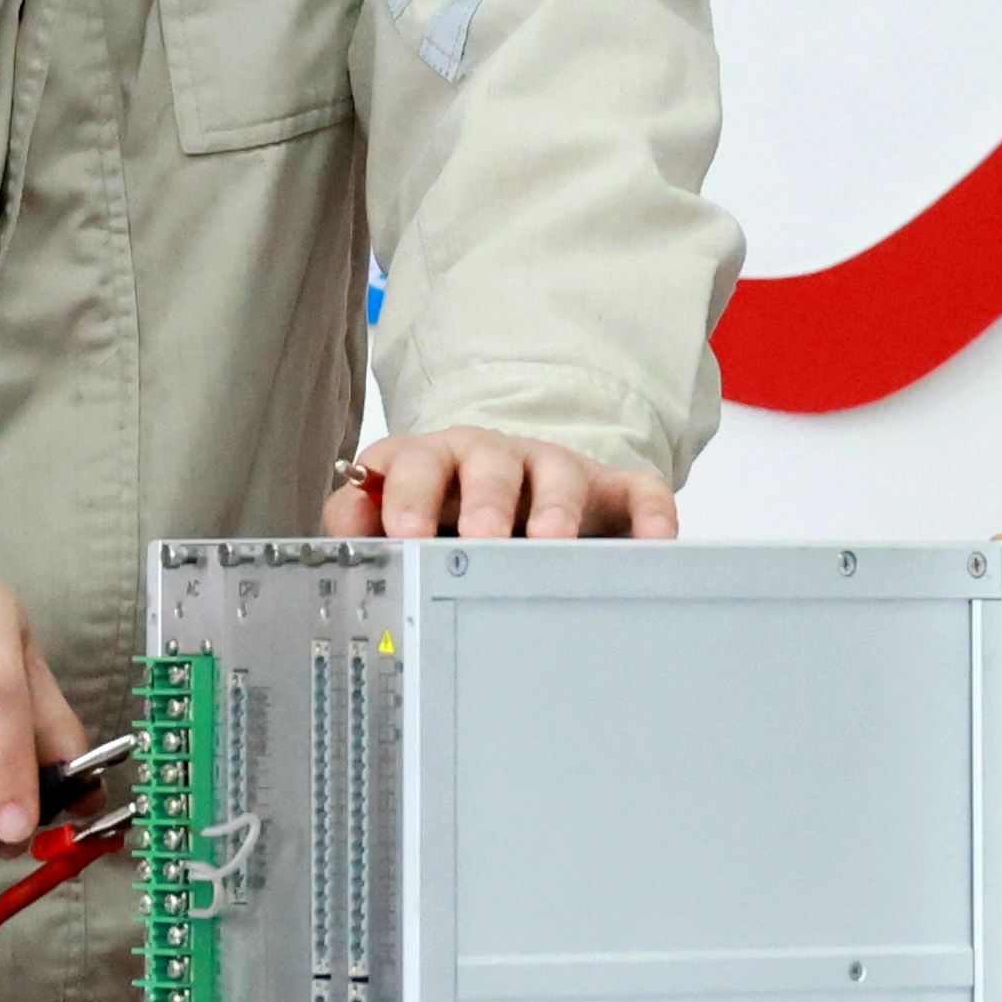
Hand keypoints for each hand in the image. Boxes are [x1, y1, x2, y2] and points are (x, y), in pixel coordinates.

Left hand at [327, 427, 679, 541]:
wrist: (521, 493)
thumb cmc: (450, 511)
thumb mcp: (398, 512)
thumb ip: (361, 517)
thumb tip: (346, 516)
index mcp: (436, 461)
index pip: (416, 463)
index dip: (408, 493)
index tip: (404, 531)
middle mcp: (496, 458)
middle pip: (489, 464)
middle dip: (486, 499)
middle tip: (484, 537)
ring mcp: (556, 470)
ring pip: (559, 477)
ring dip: (556, 509)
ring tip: (553, 543)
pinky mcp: (611, 489)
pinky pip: (639, 492)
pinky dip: (650, 513)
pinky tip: (654, 542)